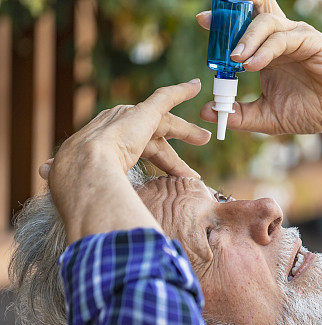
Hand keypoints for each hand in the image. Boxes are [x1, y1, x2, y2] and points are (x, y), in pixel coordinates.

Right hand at [49, 80, 210, 185]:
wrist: (85, 169)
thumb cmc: (86, 186)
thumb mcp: (93, 186)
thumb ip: (90, 185)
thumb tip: (60, 185)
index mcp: (106, 144)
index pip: (137, 152)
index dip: (157, 164)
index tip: (174, 178)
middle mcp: (116, 126)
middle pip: (153, 138)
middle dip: (174, 155)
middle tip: (192, 171)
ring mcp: (129, 117)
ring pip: (165, 121)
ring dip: (187, 129)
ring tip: (206, 138)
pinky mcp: (143, 111)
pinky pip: (165, 97)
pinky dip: (180, 90)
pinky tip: (196, 86)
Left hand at [196, 0, 321, 134]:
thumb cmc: (313, 110)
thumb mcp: (267, 117)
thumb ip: (239, 115)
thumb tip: (206, 111)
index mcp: (268, 52)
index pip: (243, 27)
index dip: (224, 22)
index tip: (203, 22)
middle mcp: (280, 40)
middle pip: (252, 14)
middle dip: (230, 16)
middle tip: (209, 24)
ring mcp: (295, 37)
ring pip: (265, 23)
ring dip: (246, 39)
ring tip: (234, 59)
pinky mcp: (310, 41)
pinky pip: (282, 39)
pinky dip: (265, 50)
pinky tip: (253, 66)